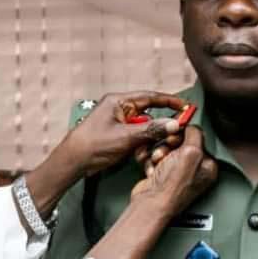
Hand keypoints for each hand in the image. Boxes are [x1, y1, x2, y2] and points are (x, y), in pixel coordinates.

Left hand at [61, 91, 185, 176]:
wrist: (73, 162)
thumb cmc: (93, 145)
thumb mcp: (126, 137)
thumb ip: (151, 130)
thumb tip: (174, 124)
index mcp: (118, 101)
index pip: (149, 97)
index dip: (169, 100)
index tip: (185, 105)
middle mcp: (119, 109)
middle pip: (148, 113)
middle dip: (159, 126)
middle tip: (174, 133)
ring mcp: (117, 122)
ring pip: (143, 128)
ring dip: (149, 139)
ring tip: (151, 150)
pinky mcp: (116, 135)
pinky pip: (136, 137)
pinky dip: (141, 145)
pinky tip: (141, 155)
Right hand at [130, 126, 216, 218]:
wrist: (151, 203)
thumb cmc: (172, 186)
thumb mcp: (190, 152)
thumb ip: (194, 134)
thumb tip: (191, 126)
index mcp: (207, 166)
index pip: (199, 139)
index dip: (186, 134)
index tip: (177, 133)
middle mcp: (194, 170)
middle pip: (180, 143)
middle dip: (169, 145)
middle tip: (166, 151)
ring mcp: (177, 174)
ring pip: (165, 150)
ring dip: (158, 152)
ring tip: (158, 162)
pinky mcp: (162, 176)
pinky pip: (155, 159)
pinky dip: (151, 162)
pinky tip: (153, 170)